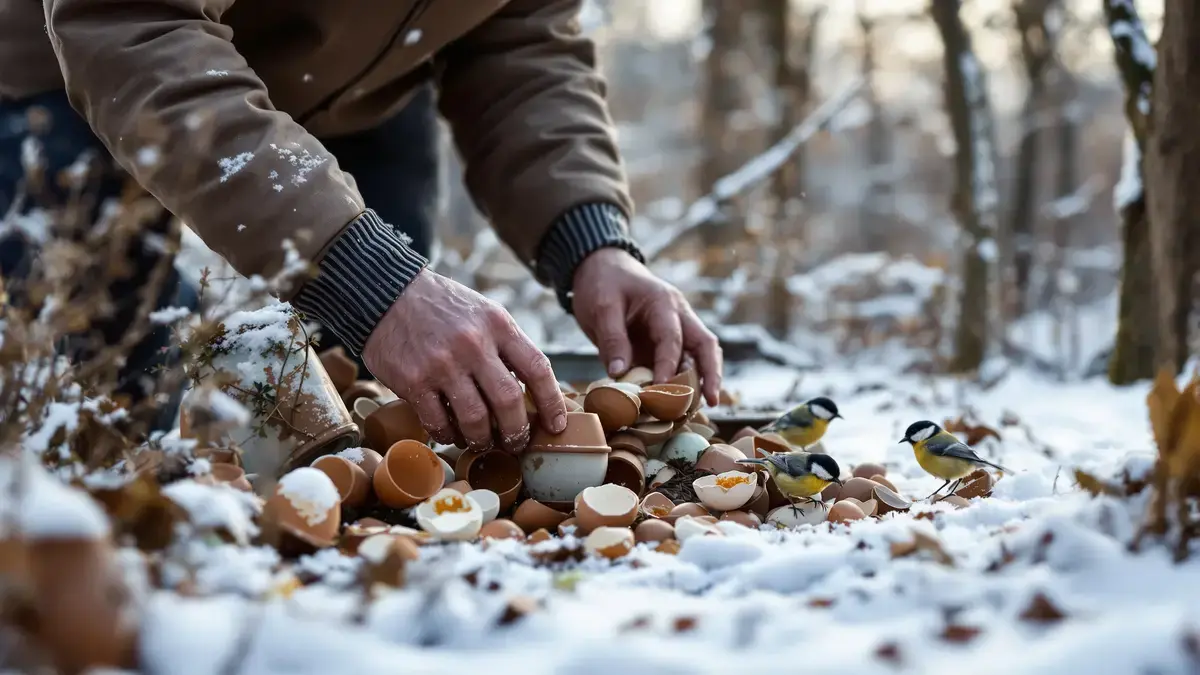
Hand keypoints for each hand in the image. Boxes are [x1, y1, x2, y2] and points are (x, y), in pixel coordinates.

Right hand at [362, 269, 565, 452]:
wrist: (389, 293)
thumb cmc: (443, 308)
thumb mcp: (484, 313)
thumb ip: (508, 346)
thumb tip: (533, 392)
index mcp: (498, 325)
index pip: (537, 369)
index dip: (552, 403)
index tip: (556, 425)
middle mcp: (474, 343)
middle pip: (509, 401)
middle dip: (517, 431)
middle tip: (516, 443)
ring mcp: (443, 363)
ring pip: (475, 418)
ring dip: (483, 438)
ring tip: (483, 442)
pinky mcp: (414, 380)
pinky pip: (439, 421)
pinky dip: (449, 435)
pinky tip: (451, 433)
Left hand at [571, 249, 722, 405]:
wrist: (601, 269)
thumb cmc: (602, 284)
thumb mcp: (602, 307)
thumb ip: (612, 339)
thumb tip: (619, 374)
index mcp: (664, 303)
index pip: (672, 338)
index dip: (668, 365)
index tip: (660, 389)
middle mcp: (678, 316)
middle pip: (705, 345)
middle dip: (712, 373)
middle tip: (713, 400)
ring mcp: (675, 330)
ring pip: (700, 355)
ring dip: (701, 380)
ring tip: (697, 410)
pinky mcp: (664, 344)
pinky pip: (682, 363)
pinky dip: (683, 382)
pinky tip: (680, 405)